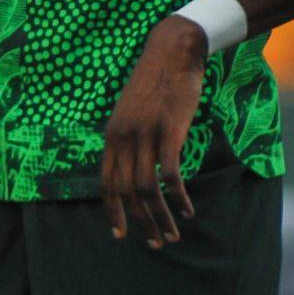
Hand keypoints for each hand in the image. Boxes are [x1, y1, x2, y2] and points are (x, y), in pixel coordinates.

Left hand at [99, 17, 206, 247]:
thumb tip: (135, 164)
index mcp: (112, 136)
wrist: (172, 51)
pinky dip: (177, 197)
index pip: (106, 183)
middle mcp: (122, 138)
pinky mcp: (168, 131)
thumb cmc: (157, 83)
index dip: (113, 211)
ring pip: (146, 189)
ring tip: (172, 235)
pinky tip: (187, 211)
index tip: (120, 235)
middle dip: (138, 223)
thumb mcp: (134, 112)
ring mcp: (144, 134)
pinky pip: (169, 175)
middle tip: (155, 244)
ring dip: (159, 217)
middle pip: (124, 192)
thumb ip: (131, 138)